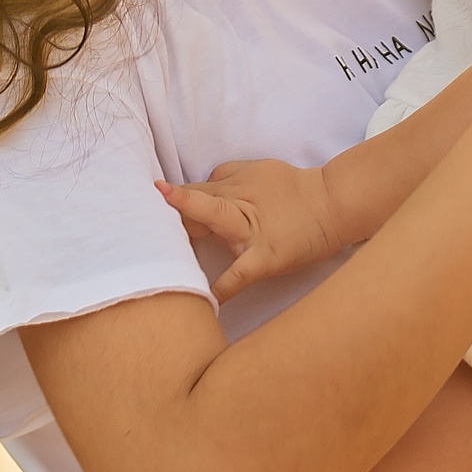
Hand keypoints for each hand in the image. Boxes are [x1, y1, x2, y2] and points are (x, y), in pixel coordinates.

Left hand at [156, 159, 345, 300]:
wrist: (332, 204)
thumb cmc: (293, 188)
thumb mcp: (256, 169)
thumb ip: (224, 176)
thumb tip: (196, 187)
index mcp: (232, 187)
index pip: (193, 192)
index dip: (168, 199)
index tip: (142, 197)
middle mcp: (236, 206)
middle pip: (196, 205)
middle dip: (169, 213)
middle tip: (138, 222)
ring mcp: (250, 232)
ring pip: (213, 224)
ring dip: (186, 237)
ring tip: (157, 250)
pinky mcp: (265, 257)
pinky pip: (239, 273)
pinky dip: (221, 288)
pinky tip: (203, 302)